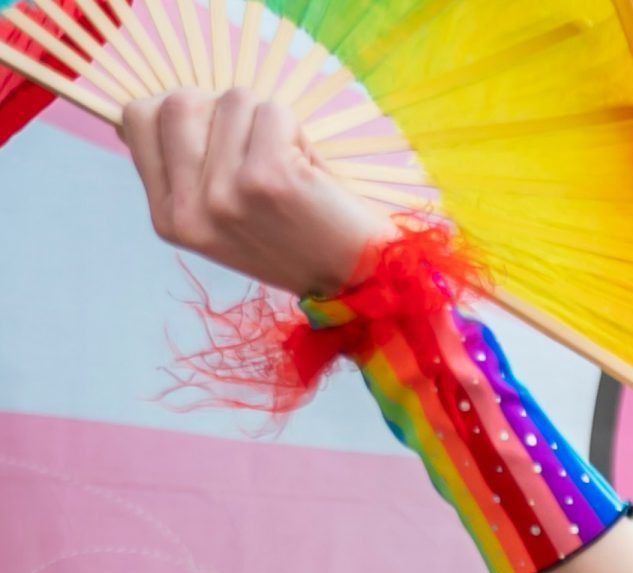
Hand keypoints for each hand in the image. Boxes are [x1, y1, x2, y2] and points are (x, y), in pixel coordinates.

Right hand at [120, 89, 392, 298]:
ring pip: (229, 100)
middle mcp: (188, 211)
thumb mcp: (225, 215)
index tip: (224, 136)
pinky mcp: (267, 180)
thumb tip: (154, 107)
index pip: (138, 118)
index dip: (184, 110)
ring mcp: (224, 196)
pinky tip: (310, 170)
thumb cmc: (302, 237)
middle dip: (227, 109)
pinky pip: (272, 110)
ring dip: (268, 120)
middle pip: (179, 102)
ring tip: (291, 165)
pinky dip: (297, 129)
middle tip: (264, 148)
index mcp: (169, 219)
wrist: (364, 284)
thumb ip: (187, 167)